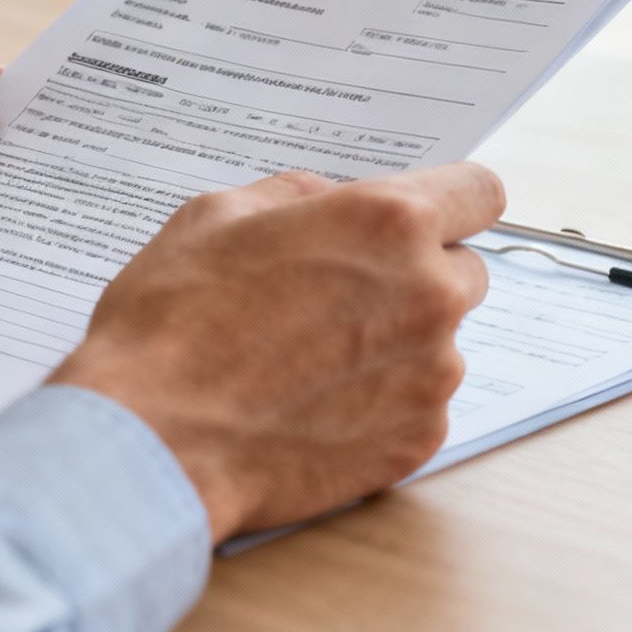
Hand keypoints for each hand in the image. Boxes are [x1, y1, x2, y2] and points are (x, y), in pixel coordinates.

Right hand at [50, 162, 504, 540]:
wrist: (151, 440)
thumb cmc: (173, 322)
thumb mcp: (219, 214)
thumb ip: (302, 195)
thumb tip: (335, 201)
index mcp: (389, 223)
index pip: (480, 191)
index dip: (453, 201)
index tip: (431, 218)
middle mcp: (429, 294)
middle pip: (464, 270)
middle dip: (418, 275)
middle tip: (343, 297)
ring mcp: (431, 374)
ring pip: (440, 343)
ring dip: (397, 344)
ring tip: (312, 361)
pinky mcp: (418, 439)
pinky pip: (419, 405)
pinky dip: (381, 403)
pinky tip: (314, 406)